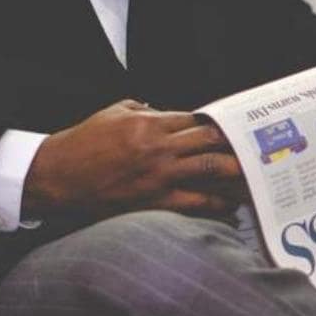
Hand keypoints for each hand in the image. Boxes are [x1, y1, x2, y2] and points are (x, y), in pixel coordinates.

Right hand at [24, 99, 243, 218]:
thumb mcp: (113, 113)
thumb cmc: (83, 143)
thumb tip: (168, 111)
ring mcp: (158, 176)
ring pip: (208, 171)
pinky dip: (216, 204)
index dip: (218, 123)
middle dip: (235, 145)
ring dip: (234, 173)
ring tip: (255, 176)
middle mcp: (158, 148)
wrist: (57, 177)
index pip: (196, 120)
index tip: (236, 127)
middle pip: (209, 142)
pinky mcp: (154, 201)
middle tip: (257, 149)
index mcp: (149, 124)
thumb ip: (144, 109)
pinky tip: (231, 206)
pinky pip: (194, 203)